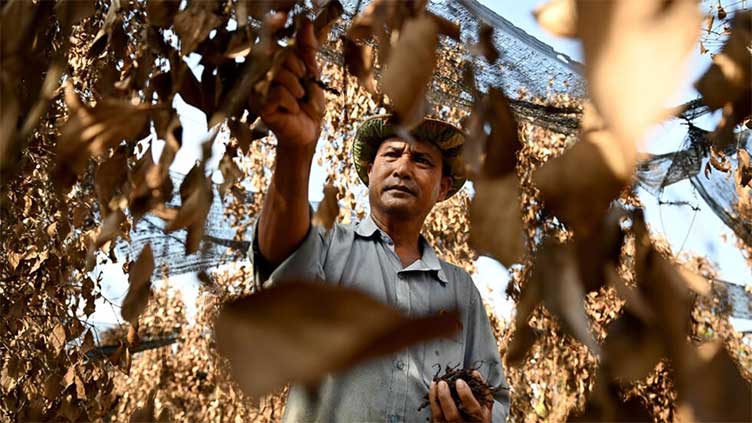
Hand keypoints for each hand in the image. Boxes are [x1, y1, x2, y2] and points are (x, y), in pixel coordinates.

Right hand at [256, 14, 324, 149]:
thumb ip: (307, 49)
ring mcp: (257, 89)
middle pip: (277, 56)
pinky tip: (292, 110)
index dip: (291, 52)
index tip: (301, 64)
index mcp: (272, 63)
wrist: (308, 131)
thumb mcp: (312, 72)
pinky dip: (290, 101)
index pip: (277, 45)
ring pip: (277, 74)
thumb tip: (307, 23)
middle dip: (298, 70)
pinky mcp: (259, 105)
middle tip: (304, 85)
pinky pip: (276, 93)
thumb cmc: (309, 102)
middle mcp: (260, 73)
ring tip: (299, 98)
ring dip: (296, 87)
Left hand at [429, 371, 492, 422]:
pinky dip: (433, 401)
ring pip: (440, 415)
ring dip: (436, 397)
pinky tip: (433, 390)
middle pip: (453, 415)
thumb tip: (474, 373)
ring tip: (436, 383)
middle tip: (443, 383)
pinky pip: (435, 415)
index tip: (460, 381)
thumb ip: (483, 389)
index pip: (472, 409)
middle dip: (446, 397)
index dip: (466, 395)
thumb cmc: (479, 416)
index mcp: (479, 419)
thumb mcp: (486, 405)